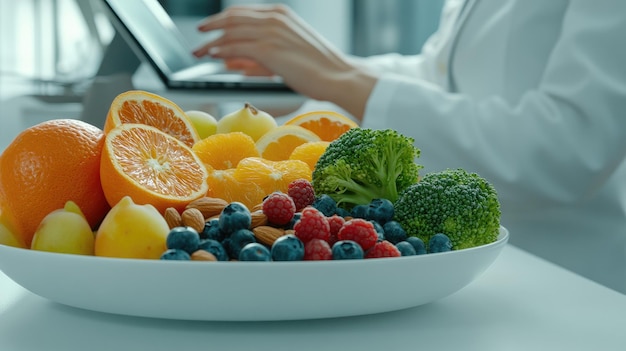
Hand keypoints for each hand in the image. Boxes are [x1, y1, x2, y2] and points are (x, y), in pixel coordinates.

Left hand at [192, 4, 376, 119]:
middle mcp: (274, 18)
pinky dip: (222, 51)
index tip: (209, 27)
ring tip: (200, 51)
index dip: (221, 19)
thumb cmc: (319, 69)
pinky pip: (236, 47)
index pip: (242, 12)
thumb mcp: (290, 54)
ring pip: (231, 32)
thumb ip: (262, 57)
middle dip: (211, 27)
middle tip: (198, 37)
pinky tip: (214, 56)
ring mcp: (271, 32)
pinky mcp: (269, 50)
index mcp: (281, 14)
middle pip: (232, 18)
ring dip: (212, 41)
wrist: (338, 76)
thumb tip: (236, 63)